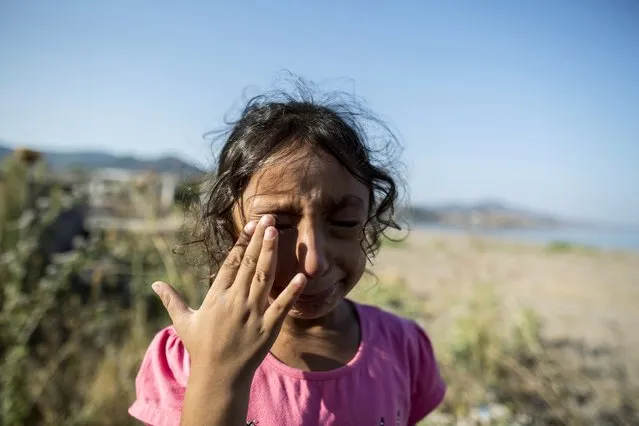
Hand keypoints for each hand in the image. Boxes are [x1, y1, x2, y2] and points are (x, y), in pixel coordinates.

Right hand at [152, 214, 306, 382]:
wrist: (218, 377)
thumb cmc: (200, 348)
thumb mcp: (183, 321)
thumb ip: (171, 300)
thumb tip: (154, 284)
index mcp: (216, 296)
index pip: (231, 263)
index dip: (242, 242)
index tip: (251, 225)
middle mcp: (234, 301)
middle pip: (249, 264)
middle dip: (259, 240)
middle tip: (269, 219)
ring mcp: (252, 314)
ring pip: (264, 278)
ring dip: (271, 254)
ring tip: (277, 233)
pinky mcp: (268, 328)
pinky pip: (282, 306)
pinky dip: (292, 292)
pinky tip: (302, 276)